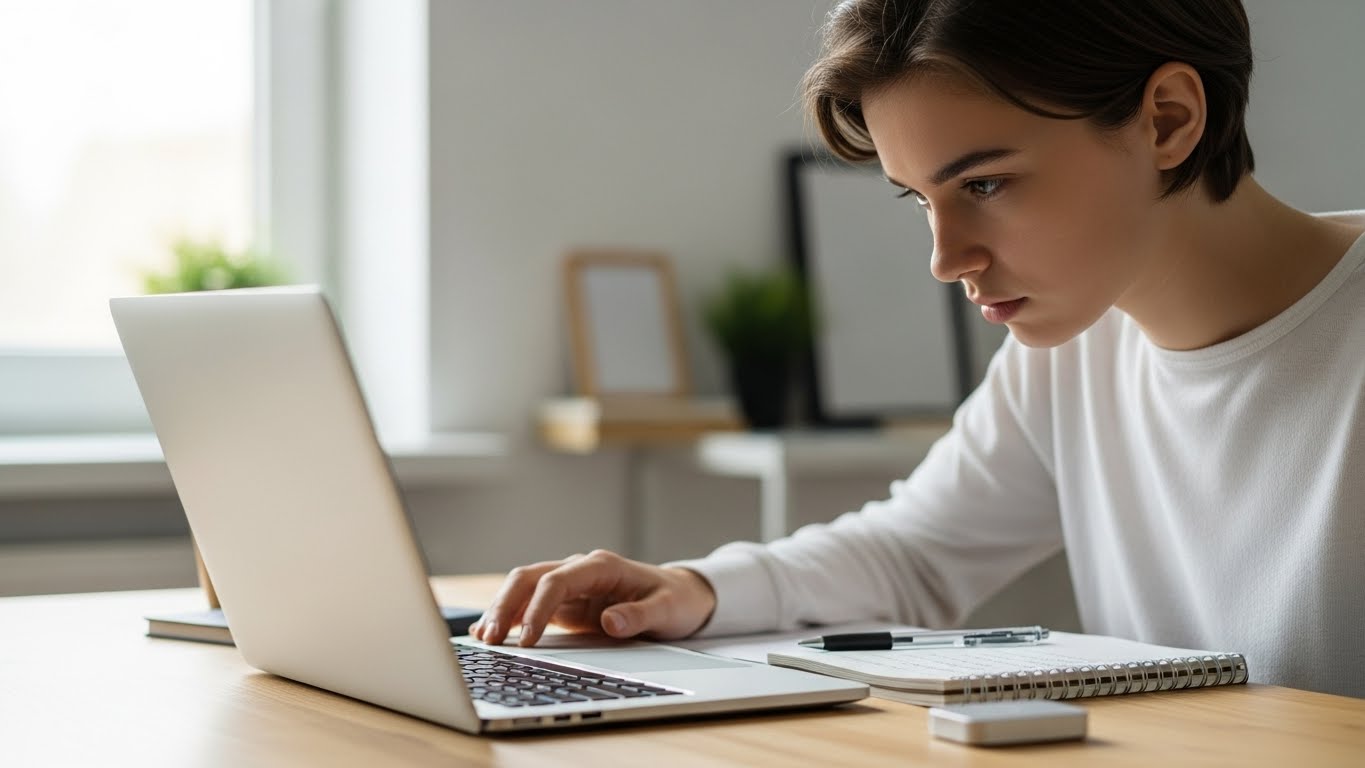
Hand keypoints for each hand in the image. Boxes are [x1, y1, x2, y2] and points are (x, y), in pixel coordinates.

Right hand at [468, 549, 716, 646]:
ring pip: (523, 589)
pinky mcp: (566, 603)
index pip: (557, 581)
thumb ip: (639, 616)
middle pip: (529, 578)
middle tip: (491, 639)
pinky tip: (491, 635)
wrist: (680, 595)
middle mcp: (580, 570)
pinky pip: (530, 605)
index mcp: (601, 566)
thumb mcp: (666, 610)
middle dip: (506, 606)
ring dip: (502, 611)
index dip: (537, 609)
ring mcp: (570, 586)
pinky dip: (510, 618)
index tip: (527, 640)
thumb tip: (612, 623)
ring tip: (483, 640)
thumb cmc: (674, 600)